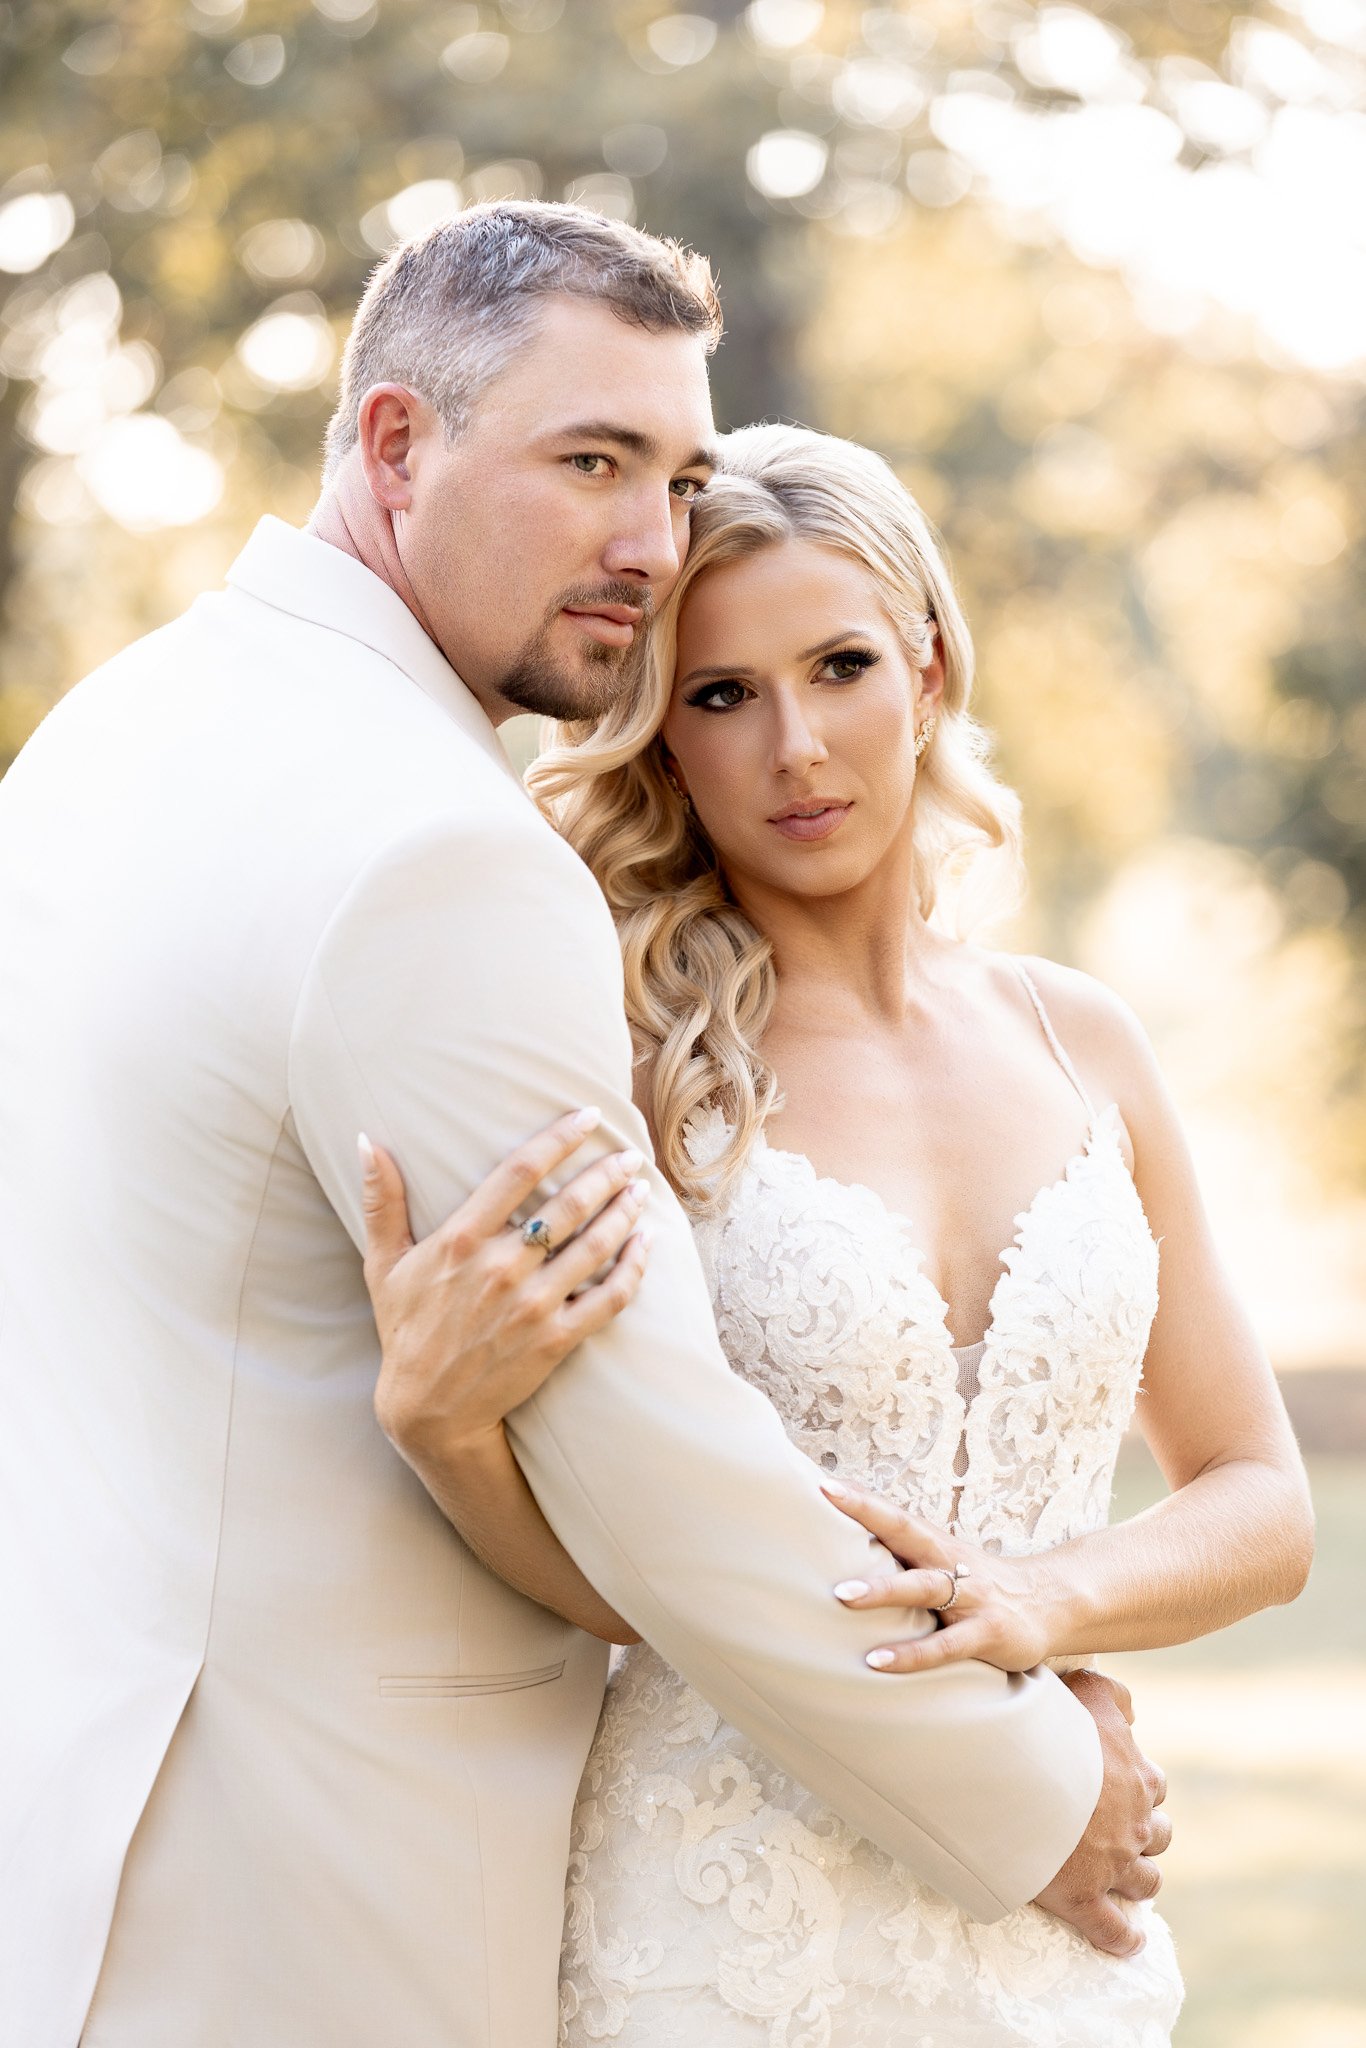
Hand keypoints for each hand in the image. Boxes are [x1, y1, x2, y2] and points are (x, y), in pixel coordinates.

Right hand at [359, 1109, 650, 1471]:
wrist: (430, 1412)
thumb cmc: (406, 1331)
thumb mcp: (383, 1265)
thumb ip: (381, 1201)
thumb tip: (365, 1140)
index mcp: (460, 1241)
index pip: (519, 1172)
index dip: (559, 1138)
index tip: (588, 1116)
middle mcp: (500, 1268)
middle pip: (569, 1205)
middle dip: (606, 1173)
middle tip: (630, 1155)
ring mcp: (532, 1305)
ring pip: (595, 1246)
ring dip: (625, 1211)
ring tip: (640, 1189)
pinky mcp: (556, 1340)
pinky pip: (610, 1297)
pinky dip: (634, 1266)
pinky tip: (645, 1243)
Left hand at [822, 1482, 1062, 1672]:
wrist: (1050, 1604)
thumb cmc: (978, 1585)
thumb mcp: (943, 1564)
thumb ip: (903, 1558)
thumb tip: (844, 1551)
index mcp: (936, 1545)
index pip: (894, 1515)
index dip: (861, 1501)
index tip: (823, 1485)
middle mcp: (951, 1563)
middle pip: (906, 1534)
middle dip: (866, 1522)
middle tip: (820, 1520)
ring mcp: (971, 1598)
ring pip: (923, 1589)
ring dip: (883, 1591)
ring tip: (842, 1596)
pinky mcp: (986, 1634)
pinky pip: (944, 1647)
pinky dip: (910, 1654)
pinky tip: (877, 1662)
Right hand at [1032, 1670, 1170, 1956]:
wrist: (1015, 1773)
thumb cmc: (1047, 1725)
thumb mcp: (1085, 1690)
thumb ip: (1111, 1695)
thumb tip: (1130, 1710)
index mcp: (1137, 1776)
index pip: (1154, 1784)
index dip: (1139, 1786)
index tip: (1119, 1785)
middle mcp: (1134, 1823)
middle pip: (1159, 1836)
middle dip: (1144, 1834)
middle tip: (1118, 1831)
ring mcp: (1113, 1865)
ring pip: (1146, 1882)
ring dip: (1139, 1880)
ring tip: (1124, 1879)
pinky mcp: (1085, 1898)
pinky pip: (1113, 1931)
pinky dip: (1123, 1939)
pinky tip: (1129, 1941)